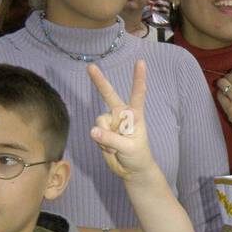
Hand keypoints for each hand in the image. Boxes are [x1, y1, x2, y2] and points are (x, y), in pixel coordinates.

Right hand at [88, 59, 151, 178]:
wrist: (131, 169)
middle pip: (109, 95)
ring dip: (105, 136)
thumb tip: (93, 131)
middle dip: (99, 81)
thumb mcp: (129, 148)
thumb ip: (112, 139)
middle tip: (91, 68)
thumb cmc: (137, 155)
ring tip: (116, 147)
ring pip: (99, 121)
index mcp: (135, 114)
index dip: (138, 78)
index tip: (140, 62)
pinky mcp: (102, 131)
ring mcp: (111, 122)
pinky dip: (101, 142)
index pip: (137, 94)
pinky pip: (95, 132)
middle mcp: (121, 114)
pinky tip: (110, 148)